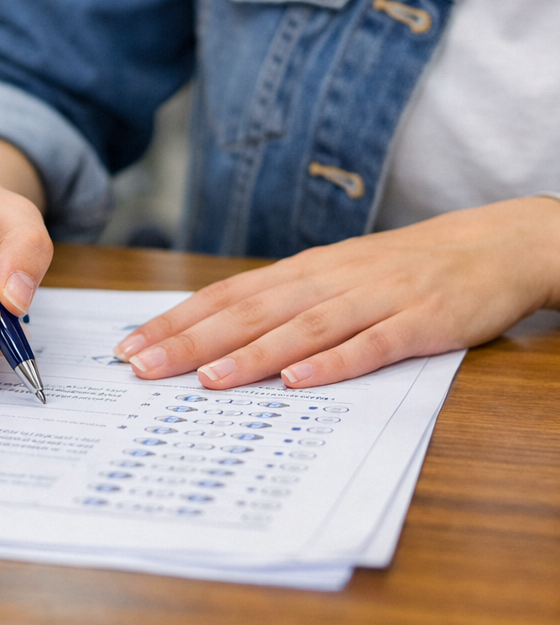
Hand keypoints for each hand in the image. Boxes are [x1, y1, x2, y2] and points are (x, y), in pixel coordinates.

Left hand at [114, 198, 559, 388]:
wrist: (493, 245)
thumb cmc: (407, 269)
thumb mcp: (340, 277)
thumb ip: (289, 303)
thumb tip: (223, 335)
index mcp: (307, 270)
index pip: (229, 295)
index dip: (178, 320)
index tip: (131, 346)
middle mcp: (331, 279)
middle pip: (251, 311)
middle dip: (191, 340)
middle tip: (142, 367)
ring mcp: (375, 299)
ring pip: (302, 327)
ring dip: (252, 354)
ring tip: (206, 379)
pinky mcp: (418, 321)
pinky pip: (371, 344)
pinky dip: (334, 362)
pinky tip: (300, 380)